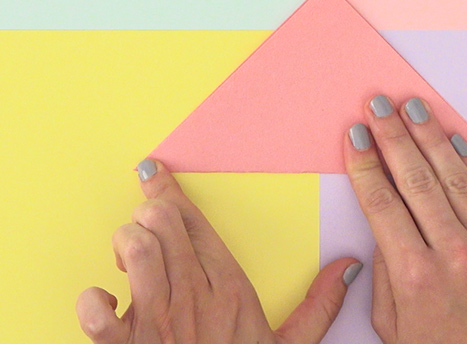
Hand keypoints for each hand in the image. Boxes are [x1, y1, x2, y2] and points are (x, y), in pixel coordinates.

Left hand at [76, 160, 361, 343]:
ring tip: (130, 258)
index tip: (152, 170)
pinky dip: (91, 301)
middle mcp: (191, 296)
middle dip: (148, 214)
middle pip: (162, 222)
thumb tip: (349, 267)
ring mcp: (155, 321)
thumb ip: (320, 304)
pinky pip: (95, 309)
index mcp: (230, 289)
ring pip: (135, 247)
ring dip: (126, 244)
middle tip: (149, 228)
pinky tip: (104, 302)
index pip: (196, 222)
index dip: (168, 189)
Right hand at [344, 96, 466, 343]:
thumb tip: (384, 226)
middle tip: (379, 107)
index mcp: (415, 276)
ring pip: (454, 178)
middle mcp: (454, 255)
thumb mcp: (393, 324)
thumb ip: (384, 272)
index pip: (381, 203)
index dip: (365, 164)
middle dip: (393, 137)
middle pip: (415, 180)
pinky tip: (455, 141)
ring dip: (431, 137)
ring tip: (414, 108)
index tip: (355, 138)